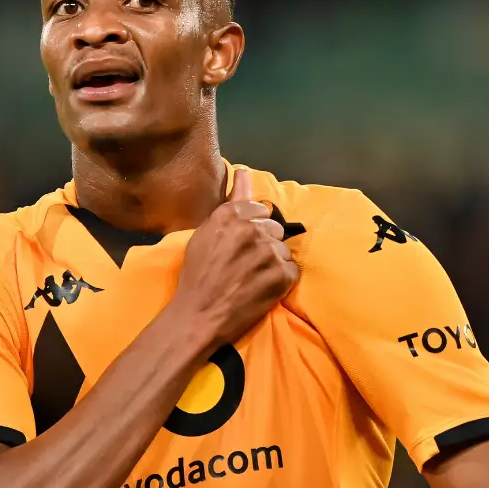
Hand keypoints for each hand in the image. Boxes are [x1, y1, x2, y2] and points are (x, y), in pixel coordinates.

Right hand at [169, 168, 299, 346]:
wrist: (200, 315)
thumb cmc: (197, 275)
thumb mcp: (205, 234)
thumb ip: (230, 205)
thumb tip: (244, 172)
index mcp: (231, 215)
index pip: (260, 208)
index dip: (253, 226)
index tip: (243, 243)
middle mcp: (252, 228)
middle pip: (274, 227)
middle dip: (265, 242)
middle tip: (247, 263)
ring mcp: (269, 251)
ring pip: (283, 249)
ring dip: (273, 262)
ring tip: (253, 278)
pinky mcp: (282, 274)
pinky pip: (291, 269)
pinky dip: (280, 280)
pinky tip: (262, 288)